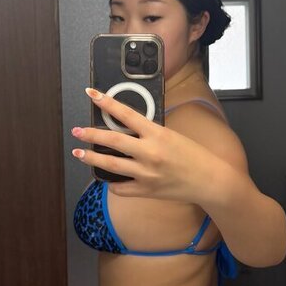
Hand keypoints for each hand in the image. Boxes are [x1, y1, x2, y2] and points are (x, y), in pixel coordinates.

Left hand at [70, 88, 224, 202]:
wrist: (209, 180)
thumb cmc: (194, 155)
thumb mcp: (171, 135)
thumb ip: (149, 132)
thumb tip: (127, 128)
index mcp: (157, 134)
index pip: (125, 114)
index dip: (106, 103)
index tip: (91, 94)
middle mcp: (149, 153)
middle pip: (112, 140)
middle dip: (90, 134)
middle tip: (76, 130)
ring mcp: (146, 174)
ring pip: (110, 165)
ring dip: (91, 158)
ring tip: (79, 153)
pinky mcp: (146, 190)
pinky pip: (120, 187)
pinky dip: (111, 182)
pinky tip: (104, 177)